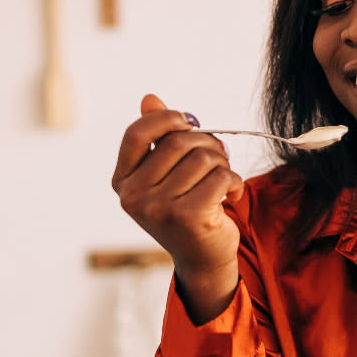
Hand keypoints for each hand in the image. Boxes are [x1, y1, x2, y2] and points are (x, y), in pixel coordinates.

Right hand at [112, 94, 244, 321]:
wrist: (202, 258)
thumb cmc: (186, 208)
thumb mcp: (166, 174)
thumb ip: (157, 138)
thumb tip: (150, 98)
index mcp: (123, 181)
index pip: (136, 133)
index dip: (165, 118)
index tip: (187, 121)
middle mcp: (134, 196)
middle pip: (178, 142)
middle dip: (207, 144)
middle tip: (217, 159)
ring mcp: (158, 208)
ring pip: (204, 158)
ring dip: (223, 165)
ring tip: (221, 182)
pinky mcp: (187, 216)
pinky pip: (221, 176)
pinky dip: (234, 182)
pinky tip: (230, 196)